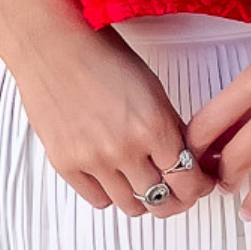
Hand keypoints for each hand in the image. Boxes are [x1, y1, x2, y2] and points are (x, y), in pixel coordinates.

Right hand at [5, 18, 217, 218]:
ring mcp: (94, 160)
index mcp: (152, 124)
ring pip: (130, 206)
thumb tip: (183, 152)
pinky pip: (98, 200)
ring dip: (141, 197)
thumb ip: (168, 123)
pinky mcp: (66, 165)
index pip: (188, 180)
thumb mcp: (150, 84)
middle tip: (173, 188)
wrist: (53, 44)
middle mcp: (125, 147)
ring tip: (141, 181)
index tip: (197, 184)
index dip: (197, 186)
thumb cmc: (98, 53)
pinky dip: (109, 192)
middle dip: (173, 196)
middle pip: (161, 199)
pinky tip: (111, 175)